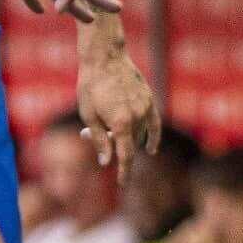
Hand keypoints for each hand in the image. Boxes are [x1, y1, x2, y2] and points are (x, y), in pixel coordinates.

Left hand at [76, 46, 159, 176]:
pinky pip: (154, 124)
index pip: (125, 155)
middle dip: (113, 145)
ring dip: (125, 137)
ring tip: (105, 123)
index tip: (123, 185)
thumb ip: (100, 140)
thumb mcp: (88, 114)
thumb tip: (106, 162)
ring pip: (139, 134)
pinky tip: (151, 150)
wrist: (105, 57)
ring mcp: (146, 108)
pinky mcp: (149, 100)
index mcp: (121, 122)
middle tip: (94, 134)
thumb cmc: (91, 86)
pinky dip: (152, 137)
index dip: (124, 172)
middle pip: (129, 143)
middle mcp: (138, 117)